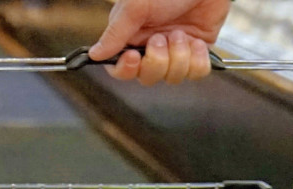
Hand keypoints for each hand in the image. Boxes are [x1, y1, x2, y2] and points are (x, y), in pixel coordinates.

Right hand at [88, 0, 230, 84]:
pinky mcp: (197, 52)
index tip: (133, 56)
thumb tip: (94, 54)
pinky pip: (196, 73)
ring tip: (181, 33)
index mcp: (131, 37)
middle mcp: (151, 47)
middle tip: (161, 37)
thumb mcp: (135, 7)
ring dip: (179, 56)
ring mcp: (175, 51)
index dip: (126, 69)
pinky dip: (197, 59)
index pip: (121, 68)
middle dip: (157, 61)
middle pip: (147, 77)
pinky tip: (196, 41)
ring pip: (173, 77)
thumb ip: (115, 33)